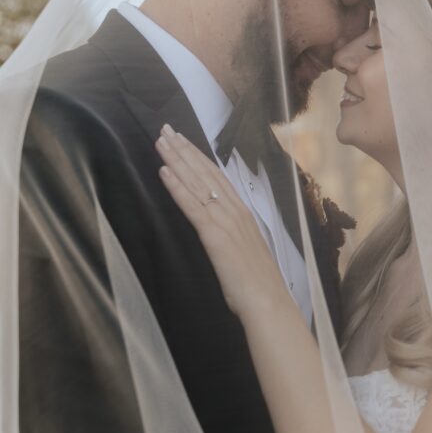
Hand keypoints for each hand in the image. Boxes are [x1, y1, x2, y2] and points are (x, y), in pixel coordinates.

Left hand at [155, 124, 289, 319]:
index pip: (217, 178)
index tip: (183, 142)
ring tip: (161, 141)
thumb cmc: (257, 285)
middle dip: (184, 150)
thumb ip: (232, 238)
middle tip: (166, 130)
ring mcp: (226, 221)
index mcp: (243, 214)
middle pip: (206, 173)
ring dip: (177, 160)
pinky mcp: (215, 235)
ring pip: (198, 183)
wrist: (268, 302)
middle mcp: (235, 211)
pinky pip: (192, 205)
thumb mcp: (244, 253)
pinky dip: (177, 186)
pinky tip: (164, 172)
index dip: (198, 158)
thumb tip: (222, 234)